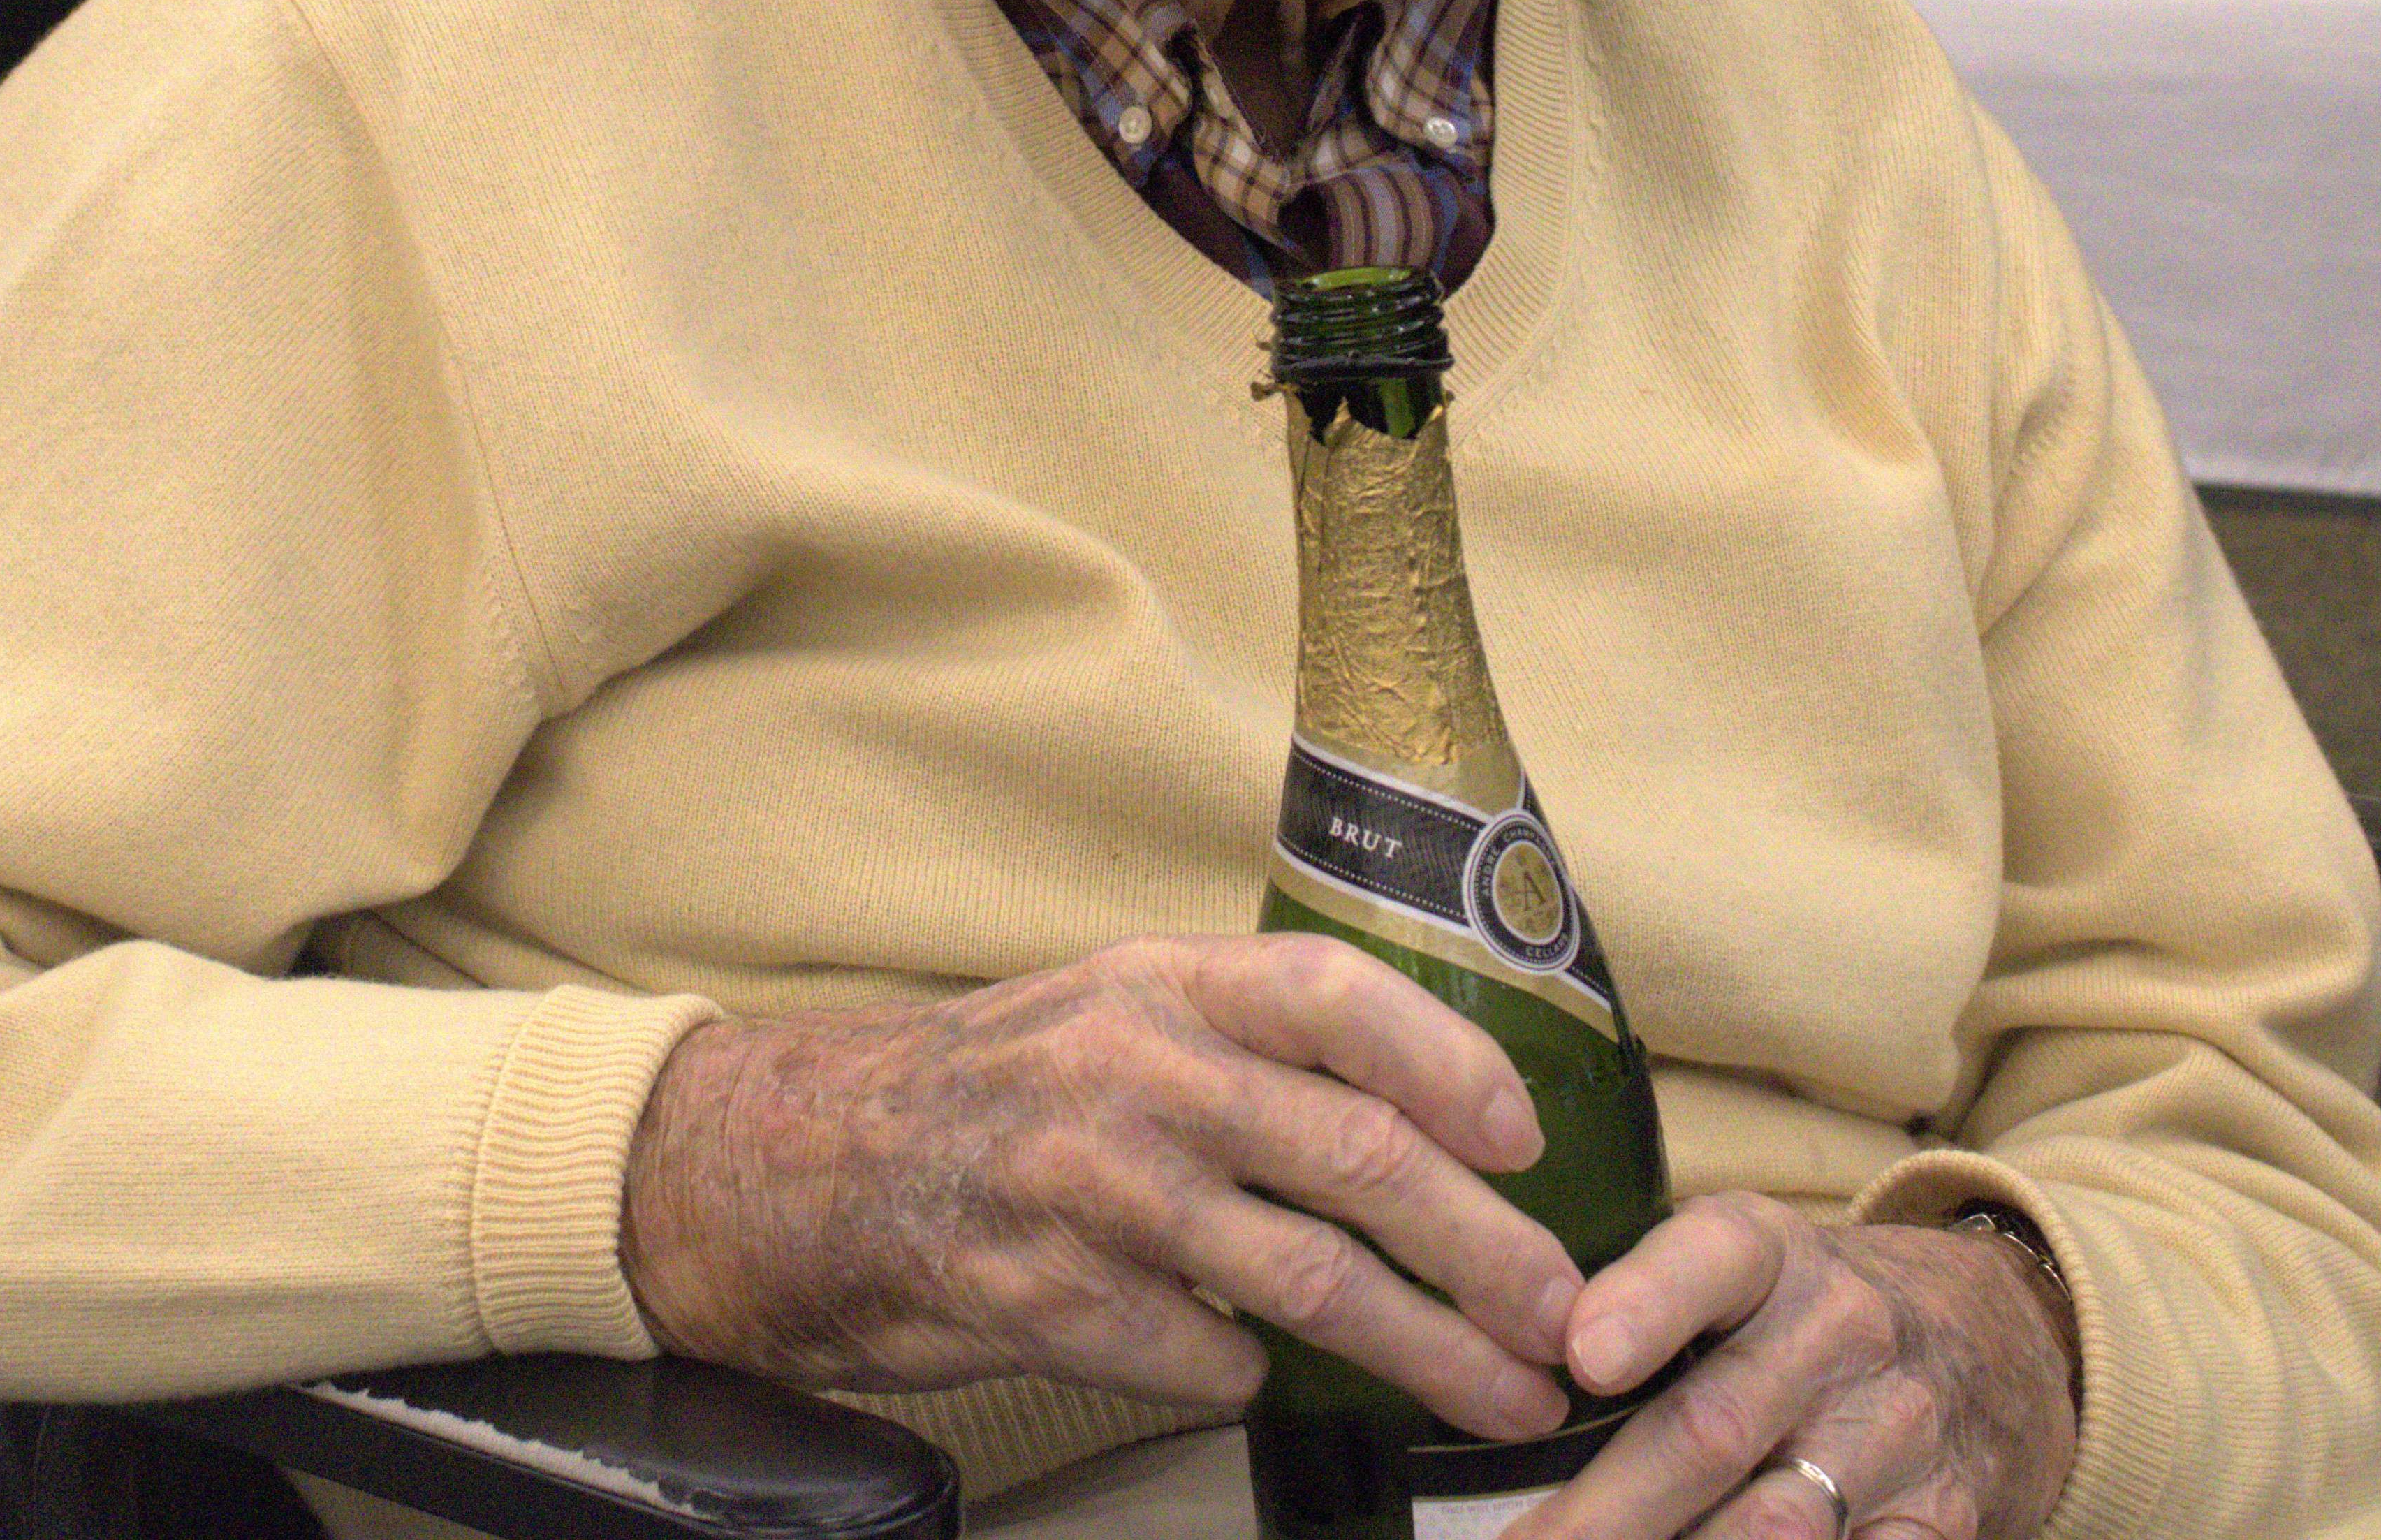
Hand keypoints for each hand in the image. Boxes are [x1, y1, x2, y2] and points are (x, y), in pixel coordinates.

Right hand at [618, 934, 1584, 1439]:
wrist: (810, 1166)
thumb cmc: (994, 1091)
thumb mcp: (1114, 1009)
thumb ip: (1248, 1038)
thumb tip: (1433, 1110)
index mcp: (1162, 983)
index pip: (1338, 996)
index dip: (1449, 1064)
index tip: (1528, 1142)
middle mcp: (1134, 1071)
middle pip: (1358, 1158)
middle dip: (1489, 1251)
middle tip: (1570, 1317)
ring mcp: (1092, 1189)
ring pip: (1312, 1283)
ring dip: (1433, 1354)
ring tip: (1505, 1397)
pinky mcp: (1054, 1301)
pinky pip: (1211, 1360)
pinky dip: (1255, 1380)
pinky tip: (1271, 1381)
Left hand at [1517, 1194, 2080, 1539]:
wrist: (1993, 1340)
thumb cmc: (1807, 1312)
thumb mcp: (1740, 1267)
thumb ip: (1637, 1301)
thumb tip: (1496, 1370)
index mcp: (1771, 1254)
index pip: (1711, 1260)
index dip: (1645, 1305)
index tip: (1582, 1356)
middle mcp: (1841, 1332)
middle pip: (1714, 1428)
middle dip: (1608, 1508)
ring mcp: (1898, 1435)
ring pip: (1776, 1526)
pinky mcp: (1943, 1521)